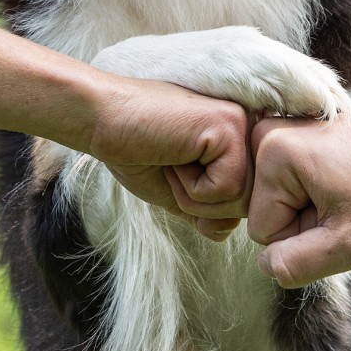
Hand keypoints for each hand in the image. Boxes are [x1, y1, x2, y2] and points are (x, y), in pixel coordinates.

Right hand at [89, 75, 252, 238]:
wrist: (102, 121)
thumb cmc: (136, 151)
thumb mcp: (180, 192)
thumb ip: (209, 214)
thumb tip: (229, 229)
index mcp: (240, 140)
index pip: (246, 200)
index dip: (206, 205)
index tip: (176, 170)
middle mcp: (248, 128)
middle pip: (248, 203)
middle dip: (202, 204)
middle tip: (172, 168)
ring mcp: (242, 124)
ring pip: (241, 199)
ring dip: (194, 196)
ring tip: (172, 160)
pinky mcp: (229, 125)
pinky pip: (227, 188)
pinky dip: (191, 186)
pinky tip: (173, 154)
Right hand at [247, 103, 350, 286]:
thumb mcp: (350, 243)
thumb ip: (299, 264)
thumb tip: (265, 264)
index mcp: (272, 154)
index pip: (263, 231)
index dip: (303, 237)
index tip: (339, 213)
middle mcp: (265, 135)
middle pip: (267, 213)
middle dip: (304, 220)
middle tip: (345, 202)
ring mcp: (276, 130)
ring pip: (276, 200)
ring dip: (308, 206)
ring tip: (344, 189)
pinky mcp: (289, 132)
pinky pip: (285, 183)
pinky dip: (311, 189)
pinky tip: (340, 176)